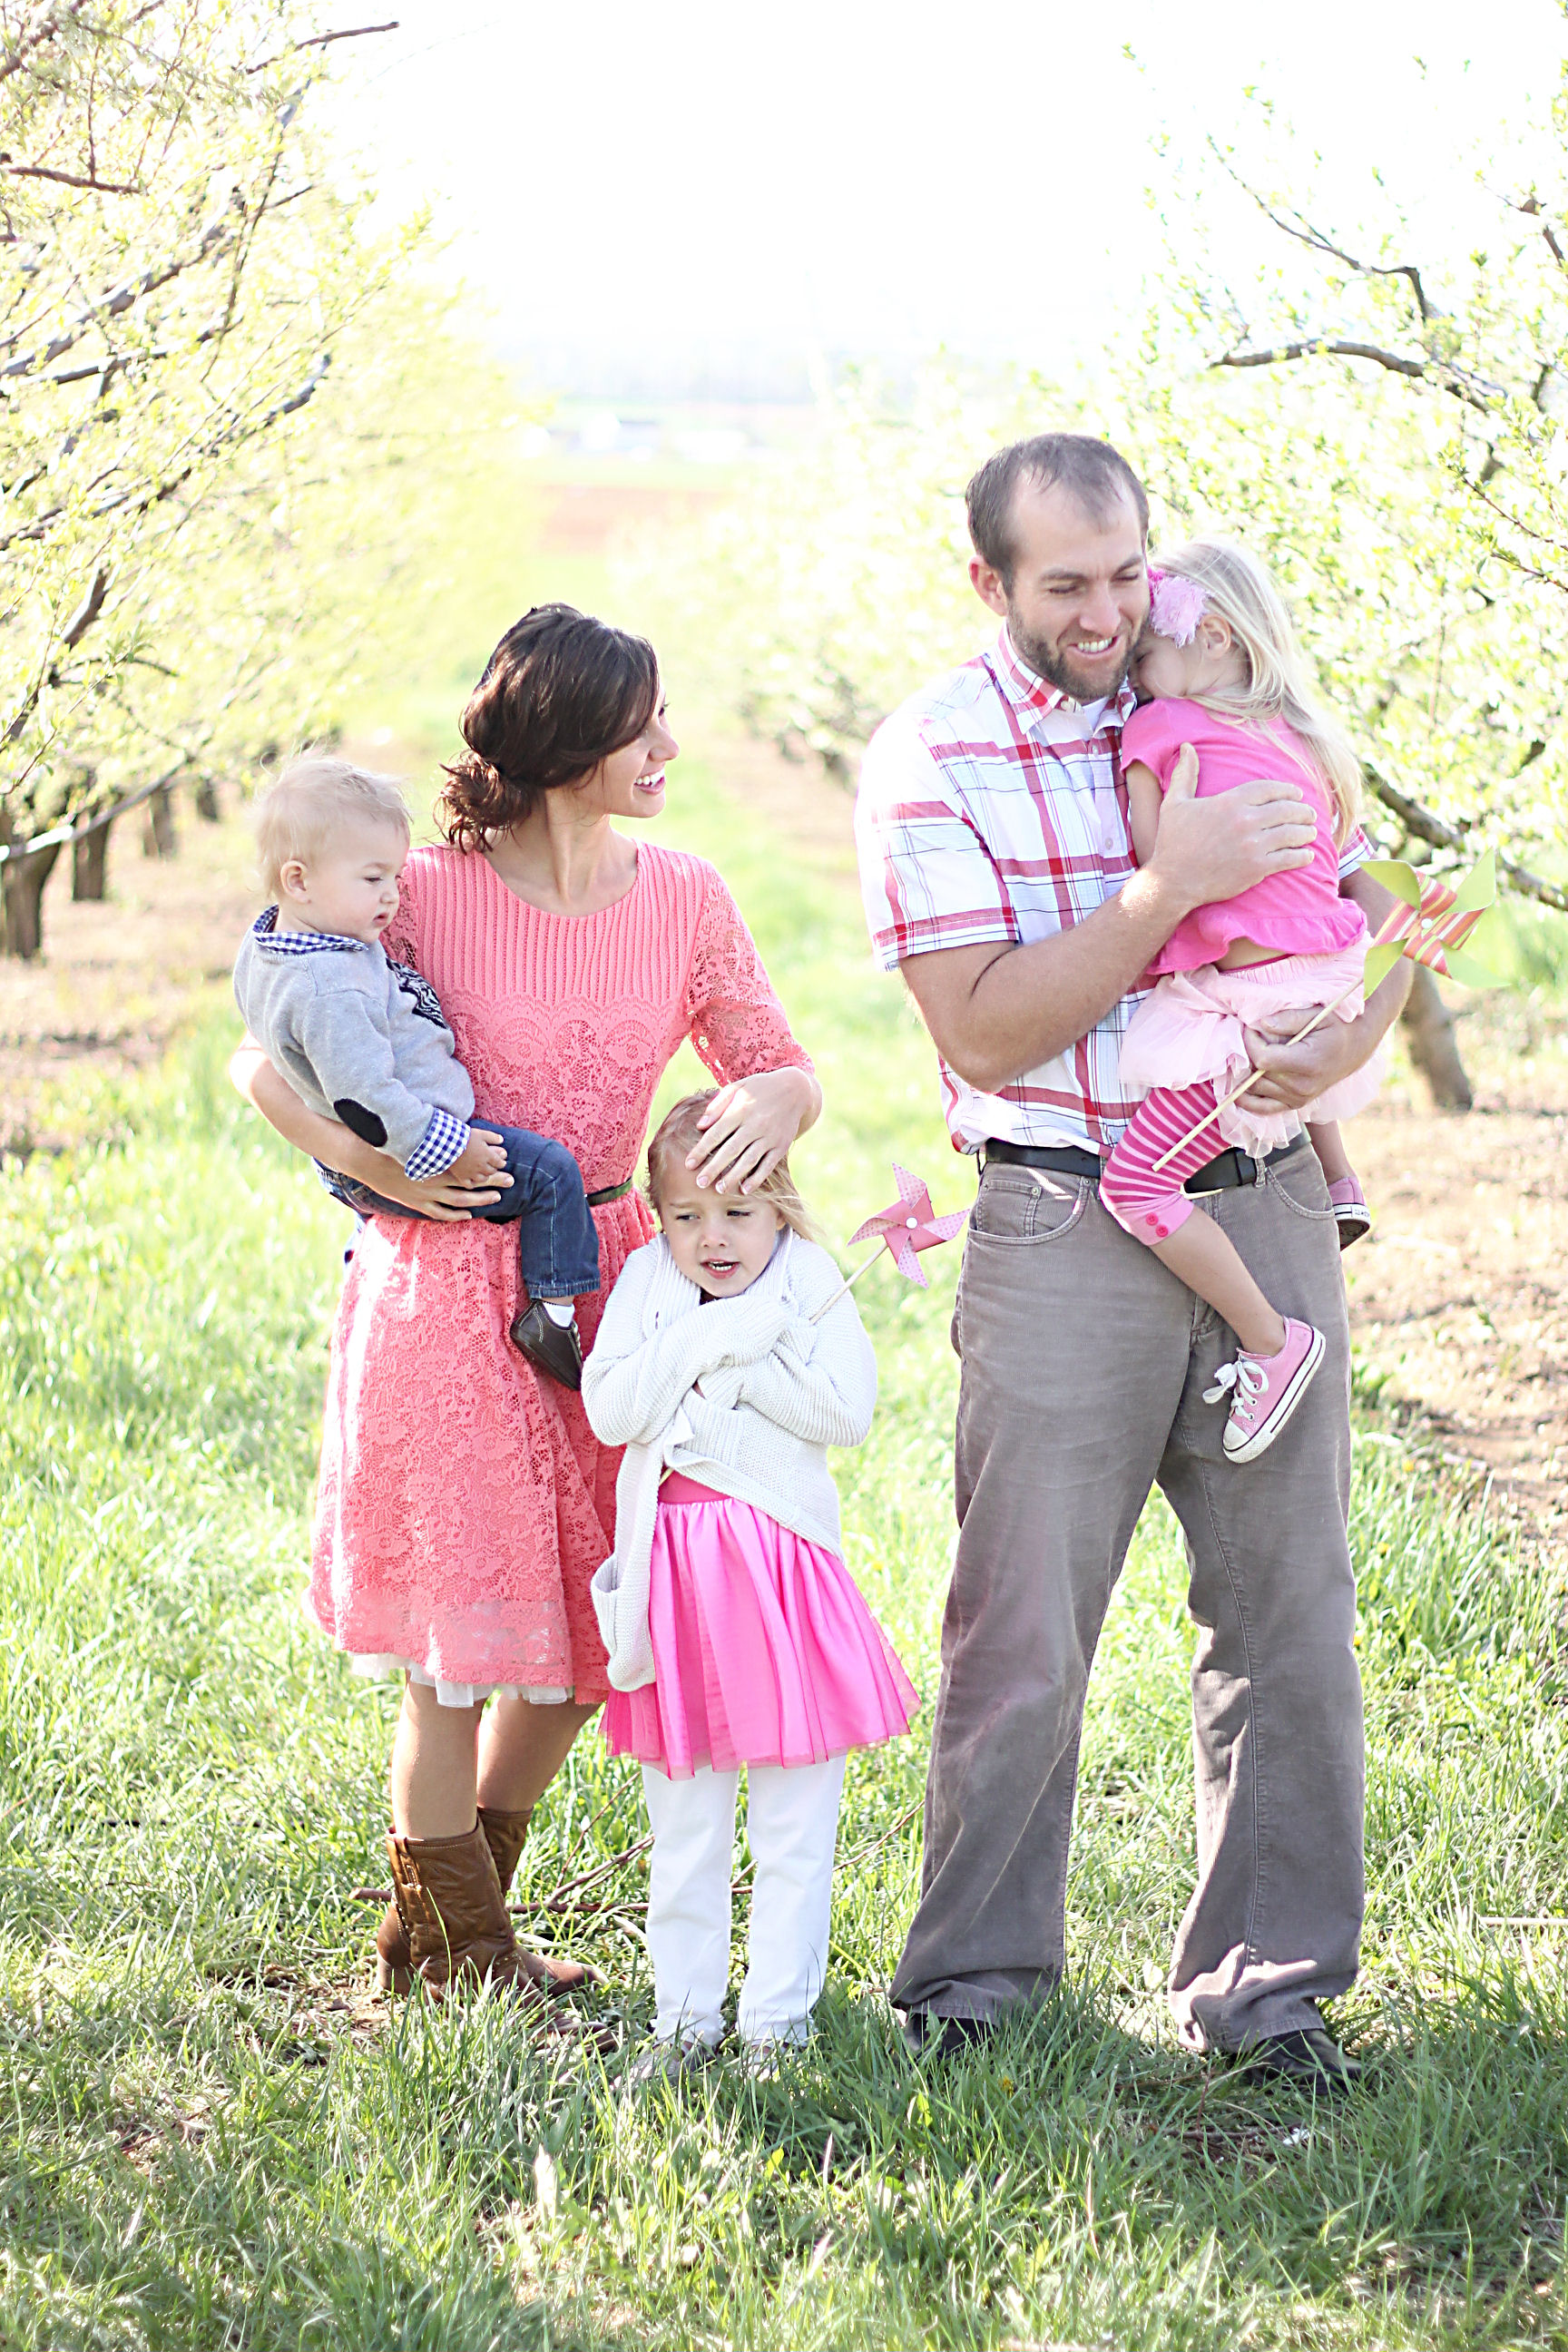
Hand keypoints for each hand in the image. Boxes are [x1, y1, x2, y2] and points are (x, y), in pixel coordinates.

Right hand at [366, 1130, 511, 1221]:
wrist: (365, 1157)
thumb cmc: (393, 1142)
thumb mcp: (417, 1133)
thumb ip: (439, 1133)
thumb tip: (458, 1127)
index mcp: (437, 1159)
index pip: (471, 1164)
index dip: (489, 1163)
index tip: (504, 1159)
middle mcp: (436, 1178)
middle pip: (472, 1182)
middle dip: (493, 1181)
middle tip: (511, 1179)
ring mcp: (426, 1193)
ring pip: (460, 1201)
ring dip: (480, 1200)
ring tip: (496, 1198)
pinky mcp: (416, 1202)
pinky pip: (441, 1213)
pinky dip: (456, 1215)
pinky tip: (469, 1215)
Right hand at [448, 1126, 510, 1186]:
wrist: (448, 1143)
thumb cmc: (465, 1137)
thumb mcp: (481, 1133)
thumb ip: (493, 1137)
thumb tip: (501, 1140)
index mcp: (488, 1156)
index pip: (500, 1163)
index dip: (501, 1162)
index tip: (500, 1161)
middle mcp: (482, 1166)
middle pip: (492, 1171)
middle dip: (494, 1168)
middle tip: (492, 1166)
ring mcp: (472, 1173)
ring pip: (483, 1179)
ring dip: (485, 1176)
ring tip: (484, 1173)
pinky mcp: (462, 1177)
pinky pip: (469, 1185)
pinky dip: (472, 1184)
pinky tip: (472, 1181)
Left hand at [686, 1067, 816, 1194]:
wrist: (796, 1089)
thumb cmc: (760, 1088)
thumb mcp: (737, 1088)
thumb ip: (717, 1106)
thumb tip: (700, 1126)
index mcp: (741, 1109)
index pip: (716, 1133)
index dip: (701, 1150)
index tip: (688, 1165)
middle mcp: (755, 1124)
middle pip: (730, 1150)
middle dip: (714, 1168)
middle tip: (700, 1183)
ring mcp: (770, 1136)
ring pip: (749, 1160)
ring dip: (733, 1176)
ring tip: (719, 1189)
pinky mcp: (782, 1145)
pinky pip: (768, 1165)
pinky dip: (757, 1178)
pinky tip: (745, 1189)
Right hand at [1149, 746, 1316, 915]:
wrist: (1172, 881)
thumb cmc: (1173, 842)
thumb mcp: (1175, 803)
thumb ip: (1185, 774)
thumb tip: (1187, 747)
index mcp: (1229, 802)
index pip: (1269, 789)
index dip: (1287, 790)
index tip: (1297, 794)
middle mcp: (1245, 820)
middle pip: (1286, 809)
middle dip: (1302, 810)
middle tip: (1310, 814)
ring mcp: (1253, 845)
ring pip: (1292, 833)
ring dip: (1306, 831)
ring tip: (1311, 832)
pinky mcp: (1257, 868)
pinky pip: (1289, 858)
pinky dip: (1302, 856)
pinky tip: (1307, 855)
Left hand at [1241, 1015, 1360, 1112]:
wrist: (1355, 1049)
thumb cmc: (1336, 1027)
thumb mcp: (1318, 1014)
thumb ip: (1288, 1018)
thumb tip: (1261, 1024)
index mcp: (1308, 1063)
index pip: (1263, 1059)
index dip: (1250, 1042)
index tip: (1251, 1028)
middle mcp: (1302, 1086)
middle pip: (1256, 1075)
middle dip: (1246, 1055)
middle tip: (1249, 1039)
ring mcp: (1298, 1098)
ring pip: (1255, 1090)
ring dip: (1245, 1074)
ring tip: (1248, 1055)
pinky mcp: (1295, 1104)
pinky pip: (1262, 1108)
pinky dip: (1247, 1100)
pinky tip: (1239, 1087)